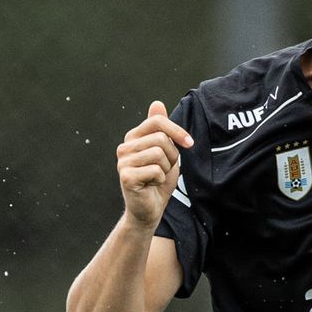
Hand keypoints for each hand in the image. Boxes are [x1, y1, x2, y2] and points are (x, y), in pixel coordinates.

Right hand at [116, 100, 192, 230]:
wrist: (149, 209)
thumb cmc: (158, 180)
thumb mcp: (165, 151)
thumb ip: (161, 129)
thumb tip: (157, 102)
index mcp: (133, 137)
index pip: (157, 122)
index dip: (177, 131)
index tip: (189, 143)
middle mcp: (124, 147)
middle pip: (161, 139)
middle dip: (172, 156)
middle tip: (164, 169)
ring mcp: (123, 162)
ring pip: (160, 154)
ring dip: (166, 169)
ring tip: (157, 177)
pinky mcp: (126, 177)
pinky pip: (156, 170)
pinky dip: (160, 180)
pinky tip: (151, 186)